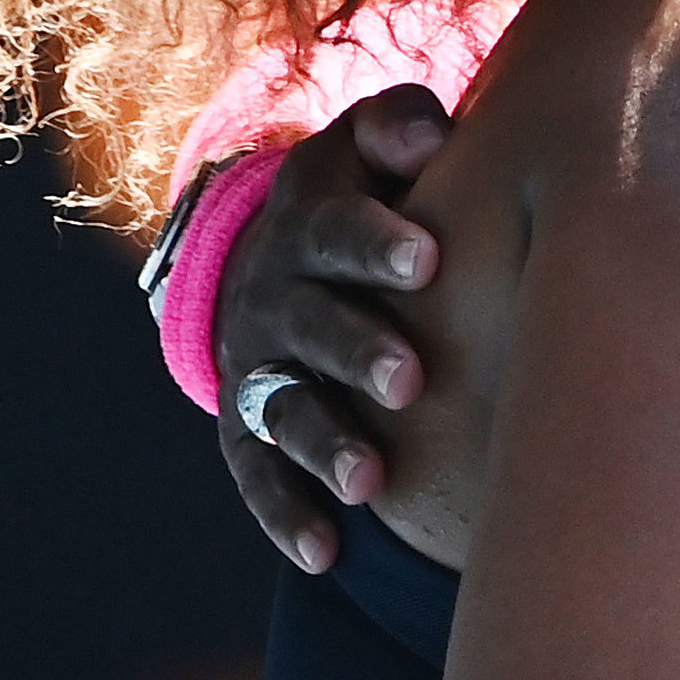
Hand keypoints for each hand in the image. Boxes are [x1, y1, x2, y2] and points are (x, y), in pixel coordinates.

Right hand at [212, 83, 449, 572]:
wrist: (274, 256)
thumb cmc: (367, 195)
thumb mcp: (367, 147)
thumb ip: (398, 127)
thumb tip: (433, 134)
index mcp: (309, 221)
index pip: (337, 227)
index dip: (377, 243)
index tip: (427, 259)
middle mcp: (275, 295)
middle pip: (314, 325)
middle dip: (358, 351)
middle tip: (410, 380)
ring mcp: (257, 367)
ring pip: (285, 408)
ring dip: (324, 445)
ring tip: (370, 482)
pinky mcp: (246, 433)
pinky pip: (258, 477)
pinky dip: (287, 515)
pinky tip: (327, 552)